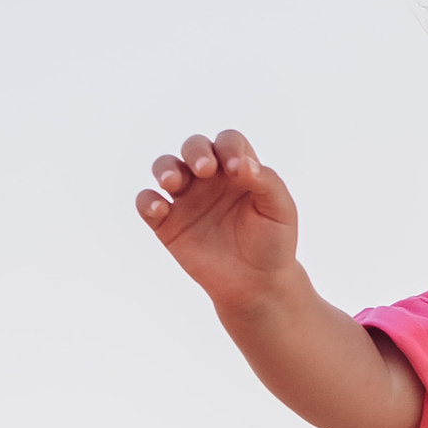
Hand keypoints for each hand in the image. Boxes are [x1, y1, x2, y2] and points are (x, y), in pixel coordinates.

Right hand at [135, 127, 303, 320]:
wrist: (257, 284)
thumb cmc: (273, 243)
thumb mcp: (281, 211)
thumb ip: (267, 182)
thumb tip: (243, 163)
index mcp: (238, 169)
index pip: (228, 142)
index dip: (229, 147)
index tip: (236, 169)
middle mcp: (209, 179)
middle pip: (194, 147)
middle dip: (195, 151)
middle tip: (205, 171)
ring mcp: (186, 199)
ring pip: (165, 167)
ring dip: (165, 168)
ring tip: (172, 183)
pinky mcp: (168, 224)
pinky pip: (148, 204)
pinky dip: (147, 201)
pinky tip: (159, 209)